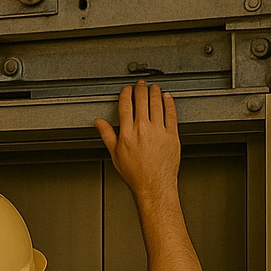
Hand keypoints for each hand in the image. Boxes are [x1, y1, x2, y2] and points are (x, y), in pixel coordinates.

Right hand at [93, 81, 180, 203]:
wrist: (154, 185)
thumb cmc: (136, 174)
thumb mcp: (115, 155)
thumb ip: (107, 135)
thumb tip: (99, 123)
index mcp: (127, 133)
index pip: (125, 105)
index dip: (126, 93)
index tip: (127, 89)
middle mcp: (143, 129)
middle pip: (142, 100)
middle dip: (141, 88)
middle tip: (141, 84)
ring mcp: (159, 130)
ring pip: (157, 103)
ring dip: (155, 92)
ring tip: (154, 87)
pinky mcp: (172, 134)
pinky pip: (171, 113)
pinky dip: (169, 102)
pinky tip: (168, 98)